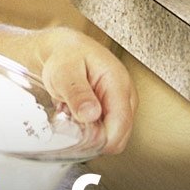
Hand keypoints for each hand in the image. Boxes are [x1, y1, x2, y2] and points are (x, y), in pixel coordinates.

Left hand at [0, 25, 136, 153]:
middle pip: (119, 136)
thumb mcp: (64, 71)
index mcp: (118, 82)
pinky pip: (105, 134)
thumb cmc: (66, 56)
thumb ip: (77, 93)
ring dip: (92, 137)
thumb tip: (91, 114)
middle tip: (73, 124)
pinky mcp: (113, 112)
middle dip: (96, 139)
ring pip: (112, 138)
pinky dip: (91, 133)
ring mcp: (121, 105)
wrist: (64, 50)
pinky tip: (79, 119)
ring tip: (75, 118)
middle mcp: (125, 96)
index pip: (120, 124)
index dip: (101, 139)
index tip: (80, 138)